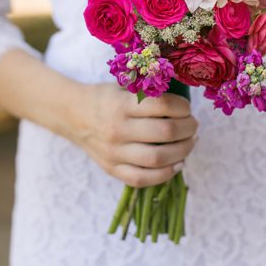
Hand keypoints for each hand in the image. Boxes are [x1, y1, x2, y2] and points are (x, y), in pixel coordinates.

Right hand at [70, 83, 197, 188]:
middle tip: (192, 125)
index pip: (162, 106)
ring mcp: (114, 152)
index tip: (186, 108)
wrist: (72, 116)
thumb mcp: (122, 86)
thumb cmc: (103, 99)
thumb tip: (183, 101)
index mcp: (121, 105)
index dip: (182, 107)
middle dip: (188, 128)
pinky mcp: (112, 169)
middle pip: (165, 132)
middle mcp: (117, 129)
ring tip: (189, 142)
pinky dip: (166, 174)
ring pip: (159, 159)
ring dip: (183, 151)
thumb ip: (148, 92)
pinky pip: (144, 179)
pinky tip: (177, 163)